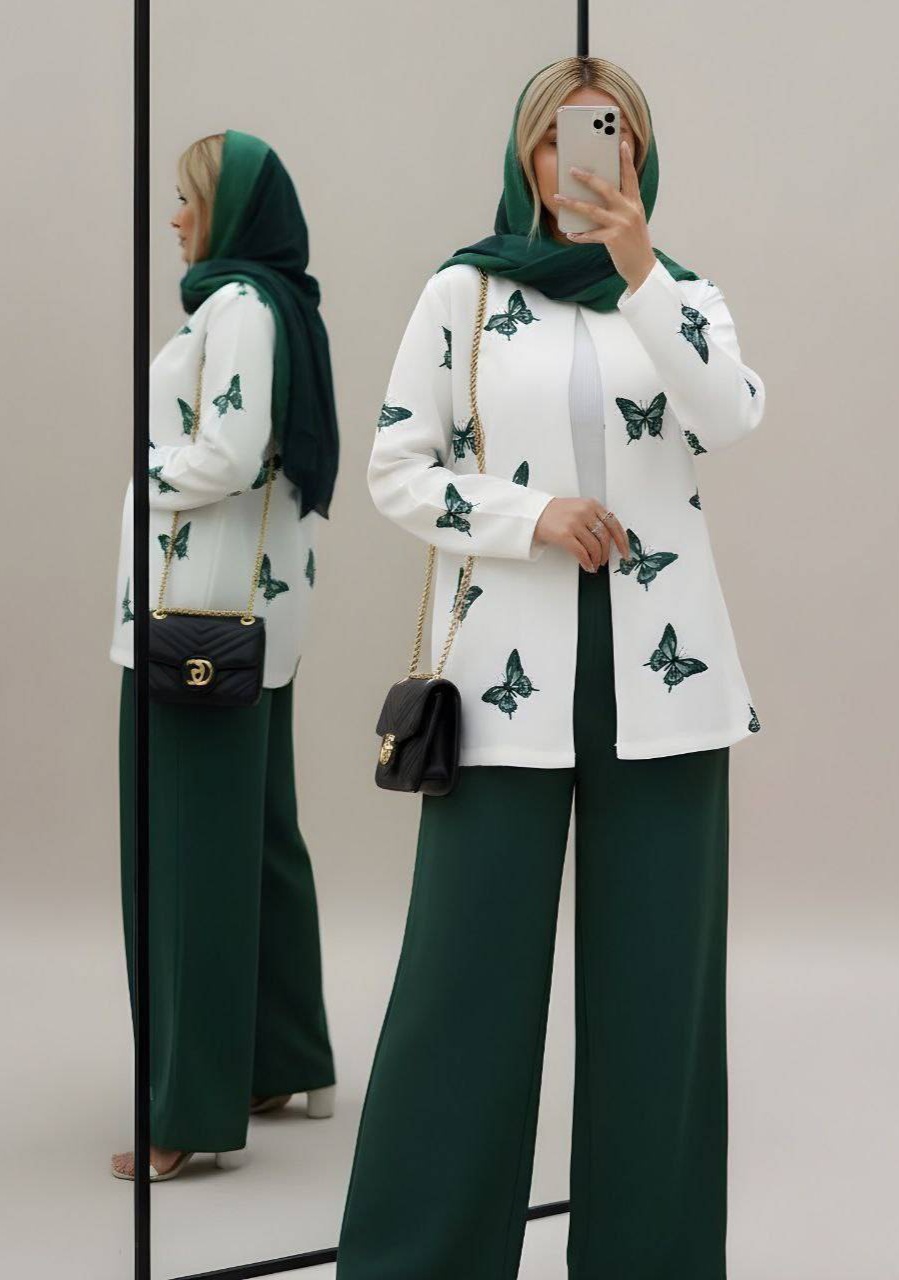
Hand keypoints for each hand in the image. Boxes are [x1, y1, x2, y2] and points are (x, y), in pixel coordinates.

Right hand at [533, 497, 629, 571]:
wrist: (535, 514)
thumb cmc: (558, 514)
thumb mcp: (580, 508)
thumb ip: (596, 519)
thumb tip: (611, 540)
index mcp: (592, 505)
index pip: (614, 524)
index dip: (622, 541)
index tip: (625, 551)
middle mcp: (585, 512)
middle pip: (605, 537)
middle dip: (607, 553)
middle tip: (604, 560)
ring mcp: (574, 523)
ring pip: (594, 547)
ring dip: (596, 559)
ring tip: (594, 564)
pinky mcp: (565, 535)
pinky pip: (581, 553)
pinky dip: (587, 562)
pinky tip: (587, 565)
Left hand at [554, 139, 655, 289]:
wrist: (643, 267)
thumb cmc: (634, 243)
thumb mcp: (633, 220)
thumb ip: (621, 206)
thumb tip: (597, 197)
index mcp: (635, 203)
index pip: (630, 177)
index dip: (626, 160)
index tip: (621, 143)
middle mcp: (629, 211)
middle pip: (606, 188)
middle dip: (588, 178)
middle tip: (572, 170)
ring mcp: (621, 225)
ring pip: (592, 210)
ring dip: (573, 203)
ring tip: (558, 198)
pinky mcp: (613, 239)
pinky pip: (590, 235)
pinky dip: (579, 235)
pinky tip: (570, 234)